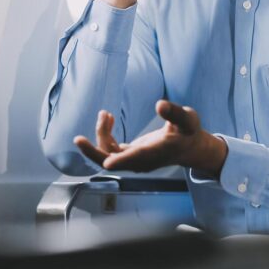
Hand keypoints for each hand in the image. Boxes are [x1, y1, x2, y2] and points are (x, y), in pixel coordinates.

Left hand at [73, 100, 226, 174]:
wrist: (190, 147)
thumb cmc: (189, 131)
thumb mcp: (188, 119)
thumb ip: (175, 112)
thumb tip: (160, 105)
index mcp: (155, 153)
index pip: (135, 159)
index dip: (120, 161)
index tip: (107, 163)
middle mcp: (141, 161)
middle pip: (112, 162)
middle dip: (93, 152)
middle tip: (78, 139)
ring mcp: (134, 160)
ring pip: (108, 154)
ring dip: (101, 134)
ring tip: (105, 114)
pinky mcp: (130, 155)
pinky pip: (111, 150)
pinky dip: (106, 135)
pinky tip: (109, 118)